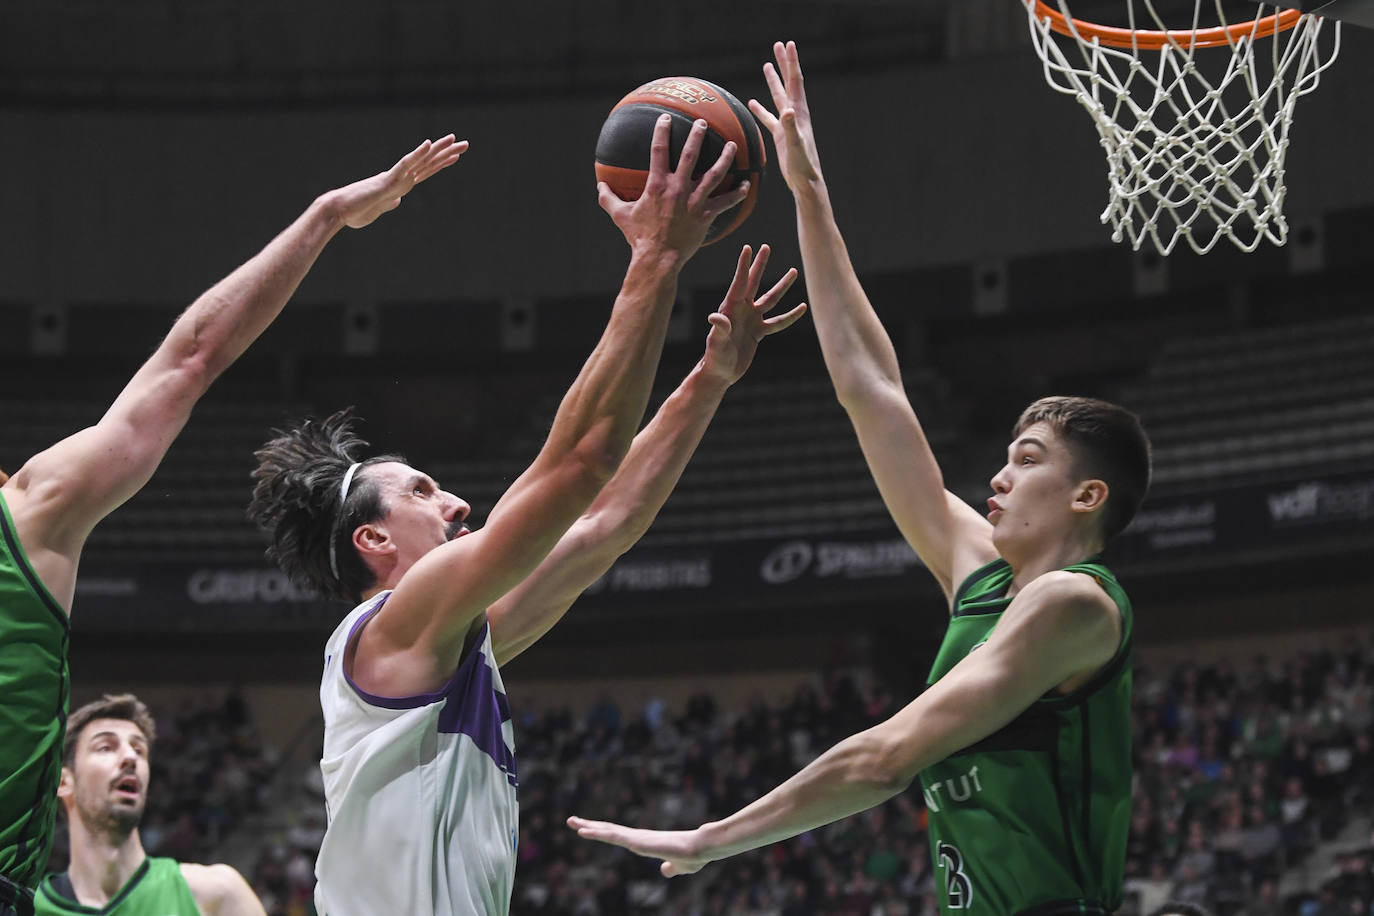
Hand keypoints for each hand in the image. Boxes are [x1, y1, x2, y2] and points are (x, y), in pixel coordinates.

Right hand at [321, 135, 468, 228]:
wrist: (339, 211)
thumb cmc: (355, 211)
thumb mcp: (379, 210)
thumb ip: (389, 203)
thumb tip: (397, 201)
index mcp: (400, 185)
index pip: (425, 172)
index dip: (441, 163)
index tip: (455, 155)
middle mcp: (400, 178)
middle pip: (428, 163)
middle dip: (447, 153)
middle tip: (465, 143)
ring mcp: (395, 178)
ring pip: (421, 160)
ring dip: (438, 149)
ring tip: (454, 138)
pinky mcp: (387, 180)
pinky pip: (405, 164)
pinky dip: (417, 154)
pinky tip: (429, 144)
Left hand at [567, 816, 713, 876]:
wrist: (702, 848)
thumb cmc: (694, 856)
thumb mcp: (679, 867)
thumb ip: (670, 868)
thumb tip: (664, 871)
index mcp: (645, 842)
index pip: (618, 836)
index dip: (603, 832)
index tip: (588, 829)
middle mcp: (638, 837)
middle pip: (609, 830)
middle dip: (590, 826)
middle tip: (571, 820)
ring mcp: (637, 838)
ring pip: (608, 832)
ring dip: (589, 827)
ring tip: (571, 822)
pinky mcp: (638, 842)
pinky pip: (613, 837)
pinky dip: (598, 834)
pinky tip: (584, 832)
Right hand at [599, 115, 749, 258]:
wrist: (658, 258)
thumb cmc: (639, 237)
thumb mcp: (620, 216)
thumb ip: (608, 198)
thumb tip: (599, 186)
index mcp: (657, 185)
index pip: (659, 151)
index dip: (662, 132)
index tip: (666, 118)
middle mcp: (677, 188)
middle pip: (690, 155)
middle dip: (697, 136)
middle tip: (704, 123)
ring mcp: (694, 201)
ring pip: (714, 174)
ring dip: (725, 158)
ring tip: (733, 146)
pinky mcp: (705, 216)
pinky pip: (725, 202)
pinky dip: (736, 194)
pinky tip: (745, 185)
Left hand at [700, 244, 806, 386]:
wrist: (720, 373)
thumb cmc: (715, 358)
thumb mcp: (716, 344)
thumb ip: (718, 329)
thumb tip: (715, 317)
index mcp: (730, 308)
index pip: (739, 282)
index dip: (744, 265)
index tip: (748, 247)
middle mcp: (741, 310)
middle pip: (753, 283)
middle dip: (760, 265)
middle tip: (766, 247)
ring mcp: (751, 320)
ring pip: (770, 299)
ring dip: (782, 286)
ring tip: (794, 271)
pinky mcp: (759, 331)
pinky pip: (777, 321)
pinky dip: (790, 316)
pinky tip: (801, 307)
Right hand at [748, 41, 823, 192]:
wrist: (805, 182)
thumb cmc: (803, 165)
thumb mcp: (795, 145)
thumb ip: (790, 127)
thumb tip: (786, 110)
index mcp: (799, 113)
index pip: (794, 81)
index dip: (791, 62)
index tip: (788, 44)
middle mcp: (794, 115)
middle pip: (788, 83)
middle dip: (783, 64)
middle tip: (778, 45)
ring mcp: (787, 124)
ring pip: (778, 96)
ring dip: (773, 81)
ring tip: (766, 64)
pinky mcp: (780, 135)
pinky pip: (768, 117)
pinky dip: (761, 109)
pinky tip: (752, 103)